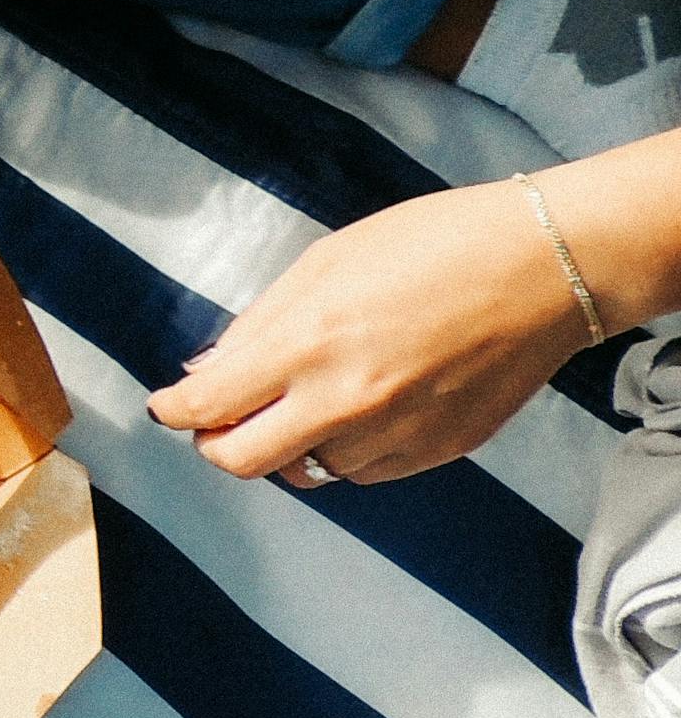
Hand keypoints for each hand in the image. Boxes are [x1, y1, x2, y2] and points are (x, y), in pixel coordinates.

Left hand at [148, 180, 586, 483]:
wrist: (547, 267)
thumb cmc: (435, 245)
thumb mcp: (326, 262)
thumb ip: (258, 326)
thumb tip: (206, 373)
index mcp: (309, 343)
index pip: (207, 407)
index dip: (175, 410)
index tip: (169, 405)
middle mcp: (347, 401)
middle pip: (241, 461)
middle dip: (216, 443)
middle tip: (218, 421)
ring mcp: (396, 433)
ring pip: (305, 471)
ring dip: (287, 445)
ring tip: (303, 402)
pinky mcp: (438, 451)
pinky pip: (363, 472)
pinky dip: (344, 452)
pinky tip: (357, 411)